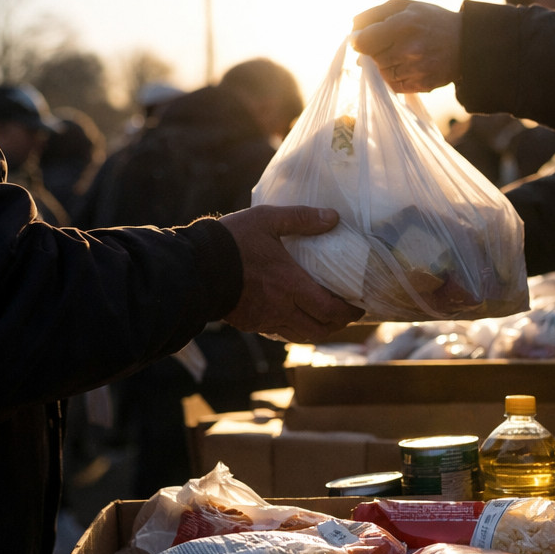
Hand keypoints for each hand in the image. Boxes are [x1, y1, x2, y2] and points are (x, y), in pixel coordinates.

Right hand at [218, 205, 363, 341]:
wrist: (195, 268)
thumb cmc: (232, 242)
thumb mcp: (267, 220)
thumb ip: (301, 218)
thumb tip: (333, 217)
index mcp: (290, 285)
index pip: (330, 310)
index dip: (350, 312)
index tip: (360, 306)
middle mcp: (282, 308)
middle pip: (320, 329)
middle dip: (339, 324)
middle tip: (346, 312)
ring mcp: (265, 319)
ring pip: (301, 336)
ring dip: (318, 330)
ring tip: (325, 317)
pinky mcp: (250, 323)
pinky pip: (280, 333)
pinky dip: (295, 329)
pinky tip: (295, 317)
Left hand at [351, 0, 461, 92]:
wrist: (467, 44)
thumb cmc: (432, 21)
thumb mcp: (406, 6)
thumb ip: (375, 14)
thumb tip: (352, 28)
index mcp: (405, 24)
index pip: (363, 41)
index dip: (359, 41)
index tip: (362, 39)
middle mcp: (410, 49)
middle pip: (372, 58)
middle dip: (374, 52)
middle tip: (388, 44)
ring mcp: (416, 70)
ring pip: (381, 73)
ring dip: (384, 65)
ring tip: (399, 54)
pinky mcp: (422, 85)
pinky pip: (393, 85)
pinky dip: (394, 77)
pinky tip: (405, 66)